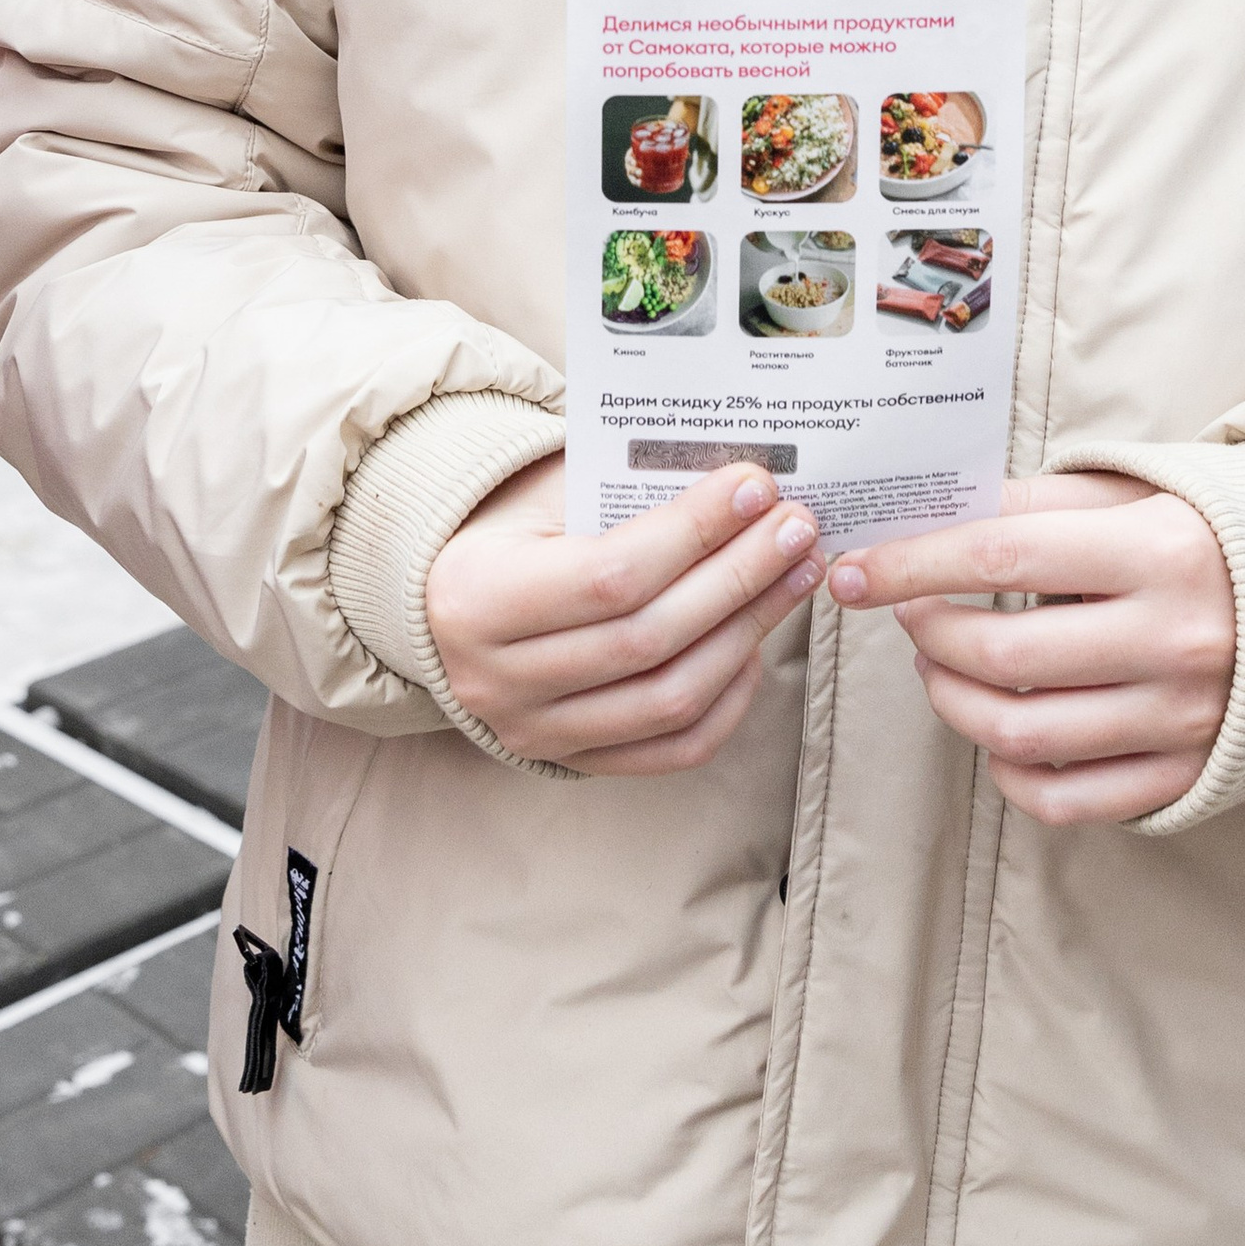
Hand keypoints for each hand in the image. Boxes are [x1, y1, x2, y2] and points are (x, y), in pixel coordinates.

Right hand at [424, 457, 826, 774]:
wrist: (446, 601)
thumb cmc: (508, 528)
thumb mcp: (543, 490)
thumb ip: (626, 488)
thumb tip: (741, 484)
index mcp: (475, 598)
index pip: (610, 575)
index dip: (694, 533)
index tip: (755, 486)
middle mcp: (495, 680)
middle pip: (649, 638)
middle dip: (739, 576)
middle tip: (797, 527)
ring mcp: (534, 732)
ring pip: (670, 698)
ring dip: (749, 631)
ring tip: (796, 574)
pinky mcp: (572, 761)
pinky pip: (674, 748)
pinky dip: (729, 697)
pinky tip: (759, 640)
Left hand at [826, 472, 1232, 826]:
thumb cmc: (1204, 538)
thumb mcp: (1134, 494)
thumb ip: (1036, 505)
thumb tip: (924, 524)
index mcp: (1160, 549)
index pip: (1001, 552)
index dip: (913, 564)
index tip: (857, 571)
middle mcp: (1175, 638)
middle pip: (1003, 651)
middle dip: (929, 632)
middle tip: (909, 613)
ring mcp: (1181, 718)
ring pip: (1022, 732)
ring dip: (953, 699)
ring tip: (940, 665)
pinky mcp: (1184, 773)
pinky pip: (1067, 799)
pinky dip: (1009, 775)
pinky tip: (992, 734)